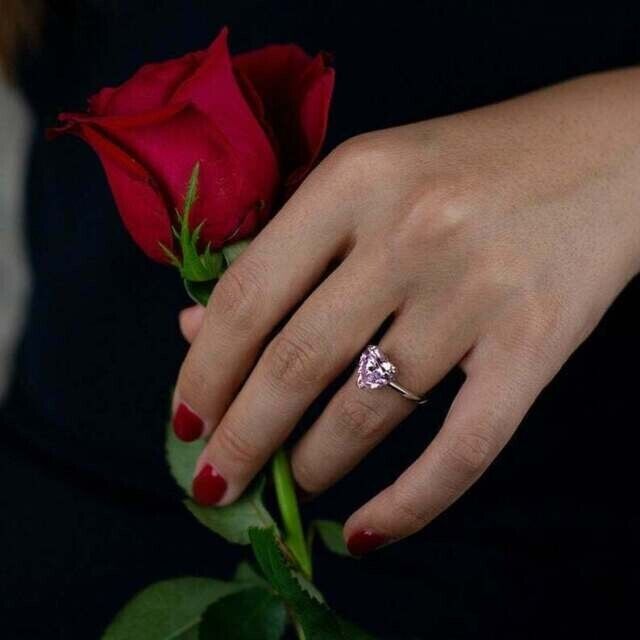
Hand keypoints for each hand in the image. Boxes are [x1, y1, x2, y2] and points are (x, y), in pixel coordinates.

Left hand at [172, 68, 639, 553]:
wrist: (605, 154)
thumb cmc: (470, 164)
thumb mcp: (365, 182)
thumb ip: (283, 254)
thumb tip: (196, 330)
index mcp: (355, 179)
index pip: (249, 296)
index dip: (204, 370)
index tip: (185, 422)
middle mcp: (412, 235)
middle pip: (296, 363)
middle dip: (242, 439)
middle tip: (215, 481)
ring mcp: (476, 294)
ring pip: (368, 412)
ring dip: (314, 464)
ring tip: (294, 481)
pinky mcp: (533, 346)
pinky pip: (461, 450)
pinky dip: (408, 506)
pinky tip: (365, 532)